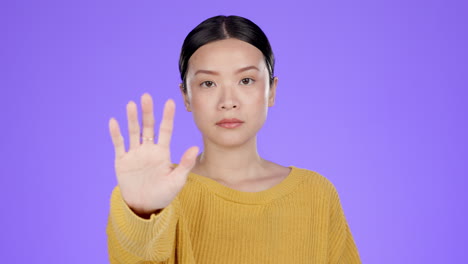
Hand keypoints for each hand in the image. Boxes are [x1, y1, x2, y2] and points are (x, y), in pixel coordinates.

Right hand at [108, 93, 198, 214]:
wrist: (144, 206)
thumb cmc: (164, 194)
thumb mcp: (177, 180)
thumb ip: (185, 164)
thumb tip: (195, 148)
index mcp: (163, 152)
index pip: (165, 130)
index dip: (167, 116)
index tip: (170, 102)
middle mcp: (148, 149)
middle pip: (148, 127)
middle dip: (147, 112)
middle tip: (146, 96)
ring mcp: (135, 154)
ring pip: (133, 132)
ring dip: (132, 119)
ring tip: (131, 104)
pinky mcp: (122, 161)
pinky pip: (119, 145)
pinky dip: (116, 134)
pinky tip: (114, 121)